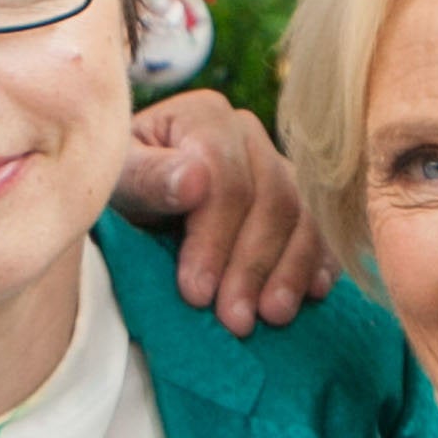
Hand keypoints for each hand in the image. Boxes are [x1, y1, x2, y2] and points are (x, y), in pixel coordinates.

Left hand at [113, 91, 335, 333]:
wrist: (135, 204)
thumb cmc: (117, 189)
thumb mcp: (115, 182)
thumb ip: (147, 178)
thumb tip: (195, 181)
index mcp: (205, 118)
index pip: (225, 178)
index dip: (214, 238)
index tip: (196, 292)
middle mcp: (249, 135)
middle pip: (271, 198)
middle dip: (252, 265)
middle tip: (235, 320)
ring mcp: (279, 166)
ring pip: (302, 216)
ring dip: (291, 270)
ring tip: (274, 317)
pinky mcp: (298, 200)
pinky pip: (322, 229)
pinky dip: (320, 262)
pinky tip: (314, 293)